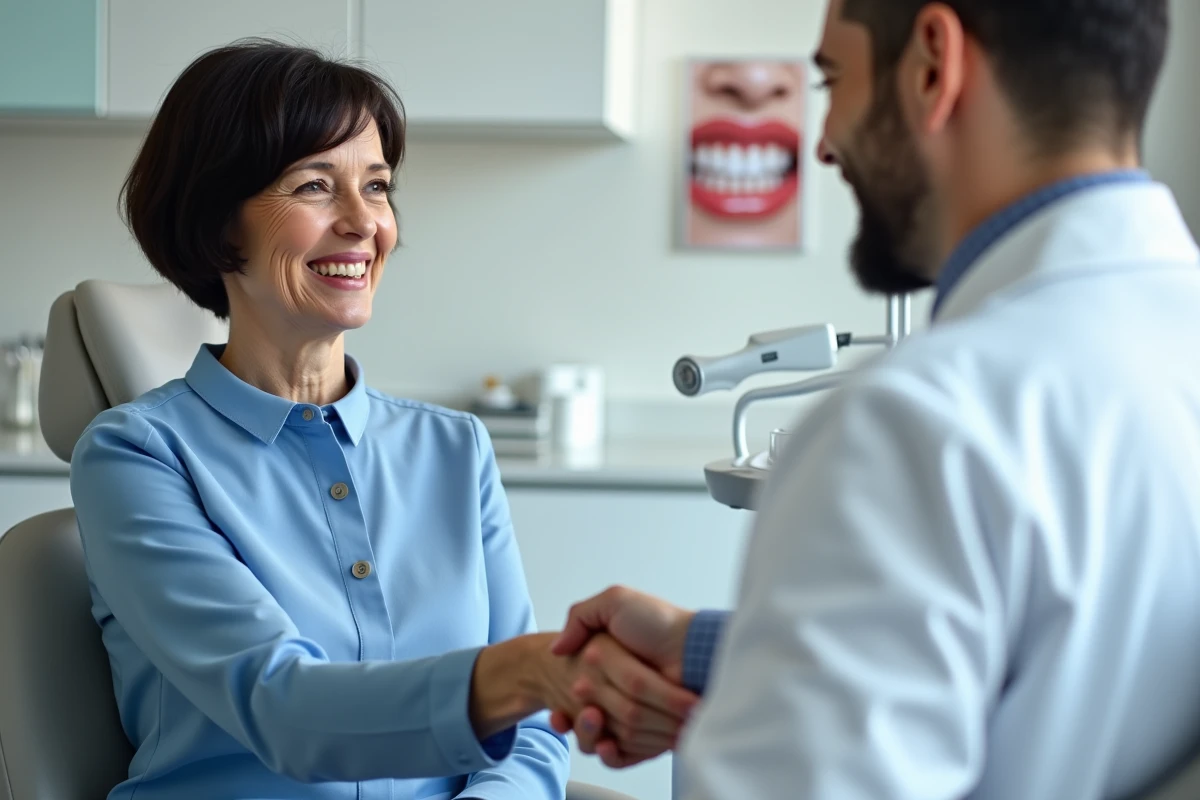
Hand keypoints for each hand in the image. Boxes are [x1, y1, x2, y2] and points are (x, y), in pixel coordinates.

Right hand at [547, 587, 696, 766]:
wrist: (694, 647)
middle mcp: (614, 693)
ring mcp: (631, 718)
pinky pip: (621, 756)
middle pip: (584, 719)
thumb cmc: (658, 622)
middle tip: (590, 711)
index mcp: (603, 667)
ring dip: (590, 736)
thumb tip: (556, 648)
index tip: (563, 698)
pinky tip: (606, 744)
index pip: (574, 692)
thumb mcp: (614, 602)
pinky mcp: (647, 738)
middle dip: (581, 720)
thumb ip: (579, 617)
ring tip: (595, 720)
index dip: (562, 702)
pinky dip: (611, 754)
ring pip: (597, 740)